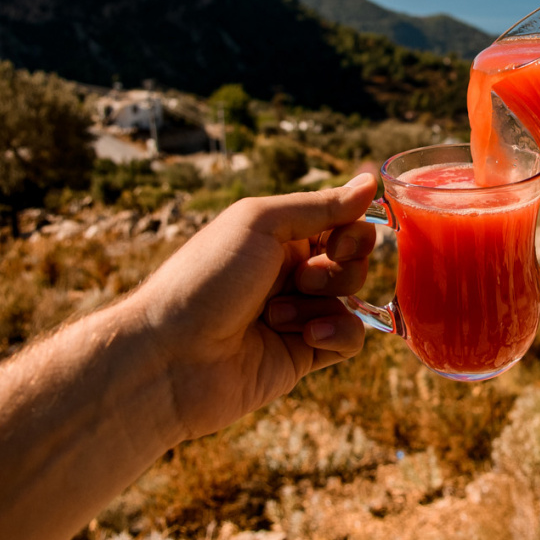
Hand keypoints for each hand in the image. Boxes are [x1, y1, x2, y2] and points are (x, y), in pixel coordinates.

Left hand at [128, 173, 377, 438]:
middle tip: (302, 278)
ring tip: (277, 314)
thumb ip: (320, 206)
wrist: (170, 358)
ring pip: (351, 299)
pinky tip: (306, 338)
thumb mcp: (260, 224)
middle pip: (352, 260)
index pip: (340, 223)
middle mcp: (287, 272)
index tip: (338, 240)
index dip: (351, 230)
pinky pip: (348, 339)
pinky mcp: (301, 355)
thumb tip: (369, 182)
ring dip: (322, 302)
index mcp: (276, 236)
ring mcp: (296, 314)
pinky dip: (336, 334)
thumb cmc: (205, 279)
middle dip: (338, 268)